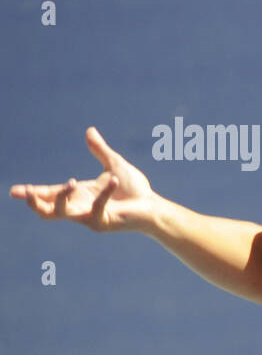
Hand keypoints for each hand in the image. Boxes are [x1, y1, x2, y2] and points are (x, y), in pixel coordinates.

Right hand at [9, 127, 157, 232]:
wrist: (153, 206)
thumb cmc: (134, 189)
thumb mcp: (114, 165)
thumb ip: (100, 150)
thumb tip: (89, 131)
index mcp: (79, 195)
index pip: (50, 194)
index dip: (32, 193)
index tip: (13, 191)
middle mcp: (80, 208)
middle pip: (47, 211)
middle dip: (35, 202)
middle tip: (26, 193)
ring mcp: (90, 218)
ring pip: (63, 214)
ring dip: (62, 198)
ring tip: (71, 181)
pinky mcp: (103, 223)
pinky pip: (96, 209)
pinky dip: (104, 194)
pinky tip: (114, 181)